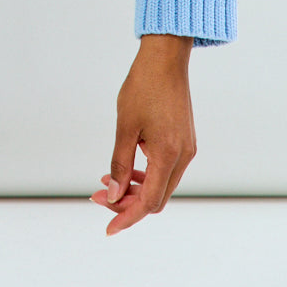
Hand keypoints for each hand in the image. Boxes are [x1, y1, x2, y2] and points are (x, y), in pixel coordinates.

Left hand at [90, 34, 196, 235]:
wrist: (165, 57)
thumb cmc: (143, 85)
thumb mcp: (125, 125)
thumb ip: (120, 163)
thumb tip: (113, 196)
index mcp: (168, 155)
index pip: (149, 202)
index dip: (127, 217)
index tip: (108, 229)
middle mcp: (183, 156)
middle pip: (157, 198)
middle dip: (128, 203)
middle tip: (99, 195)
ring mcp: (187, 148)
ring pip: (162, 185)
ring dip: (136, 188)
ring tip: (108, 180)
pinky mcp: (185, 140)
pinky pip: (166, 169)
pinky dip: (147, 174)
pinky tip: (127, 165)